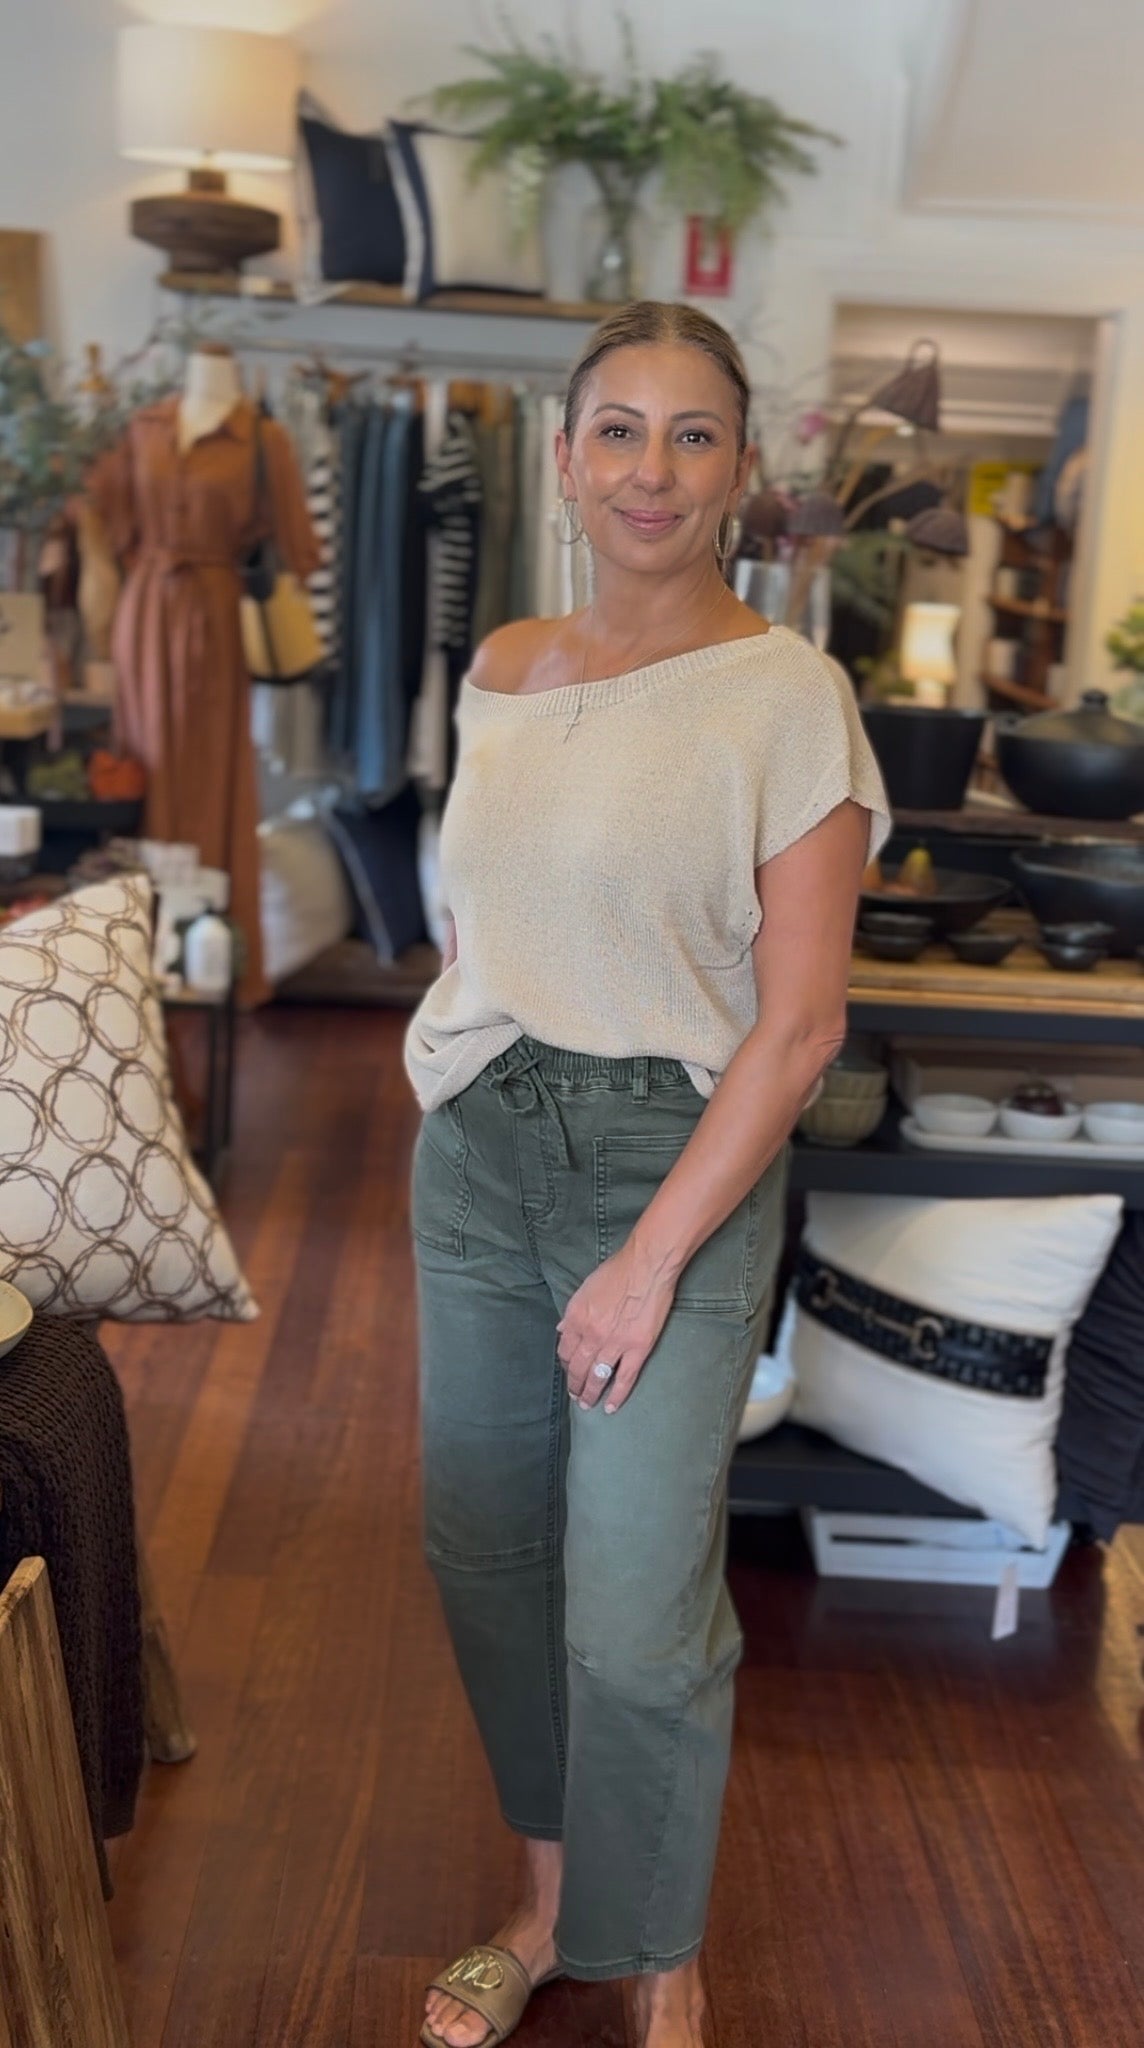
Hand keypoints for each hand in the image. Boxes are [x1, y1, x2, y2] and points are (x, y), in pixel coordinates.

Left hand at [557, 1242, 677, 1413]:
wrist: (647, 1266)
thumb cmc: (618, 1270)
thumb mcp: (586, 1287)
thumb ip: (573, 1312)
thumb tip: (562, 1329)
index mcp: (576, 1318)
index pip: (565, 1350)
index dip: (566, 1363)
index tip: (569, 1370)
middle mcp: (591, 1335)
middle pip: (578, 1368)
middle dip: (575, 1384)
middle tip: (576, 1395)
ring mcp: (614, 1345)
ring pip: (597, 1377)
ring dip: (590, 1394)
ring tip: (587, 1404)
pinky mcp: (637, 1350)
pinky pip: (624, 1379)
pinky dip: (616, 1396)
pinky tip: (610, 1407)